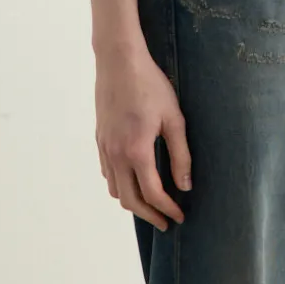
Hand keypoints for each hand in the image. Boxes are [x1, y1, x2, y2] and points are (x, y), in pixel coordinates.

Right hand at [94, 47, 192, 231]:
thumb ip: (180, 154)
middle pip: (130, 201)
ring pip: (115, 189)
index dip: (167, 209)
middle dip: (149, 215)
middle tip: (166, 221)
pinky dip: (119, 184)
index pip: (153, 194)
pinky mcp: (99, 139)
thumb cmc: (150, 85)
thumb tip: (185, 186)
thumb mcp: (173, 118)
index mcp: (137, 152)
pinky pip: (107, 173)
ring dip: (132, 202)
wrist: (119, 62)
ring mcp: (105, 148)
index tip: (179, 216)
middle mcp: (117, 155)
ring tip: (151, 203)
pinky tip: (133, 179)